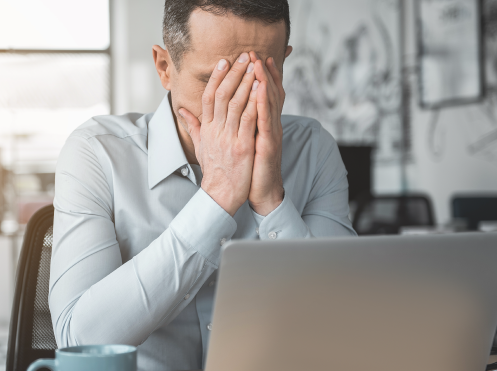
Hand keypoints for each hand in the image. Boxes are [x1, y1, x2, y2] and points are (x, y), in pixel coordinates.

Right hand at [178, 53, 258, 215]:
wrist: (219, 195)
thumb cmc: (213, 171)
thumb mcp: (200, 146)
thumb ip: (193, 126)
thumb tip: (182, 111)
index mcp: (207, 129)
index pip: (208, 97)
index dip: (216, 77)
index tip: (224, 61)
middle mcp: (215, 130)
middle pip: (222, 95)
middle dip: (234, 73)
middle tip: (243, 56)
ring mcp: (228, 137)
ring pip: (235, 103)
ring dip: (245, 82)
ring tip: (254, 65)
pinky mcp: (242, 146)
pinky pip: (248, 120)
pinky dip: (254, 102)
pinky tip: (261, 89)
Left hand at [248, 53, 284, 215]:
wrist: (261, 192)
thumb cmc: (251, 168)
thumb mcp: (241, 143)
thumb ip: (234, 126)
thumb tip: (225, 114)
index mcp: (261, 124)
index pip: (261, 95)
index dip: (258, 76)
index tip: (251, 59)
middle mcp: (269, 125)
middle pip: (268, 93)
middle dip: (261, 73)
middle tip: (254, 53)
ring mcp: (271, 134)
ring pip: (269, 103)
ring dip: (264, 82)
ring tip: (258, 64)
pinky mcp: (269, 144)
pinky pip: (267, 120)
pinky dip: (264, 103)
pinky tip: (260, 90)